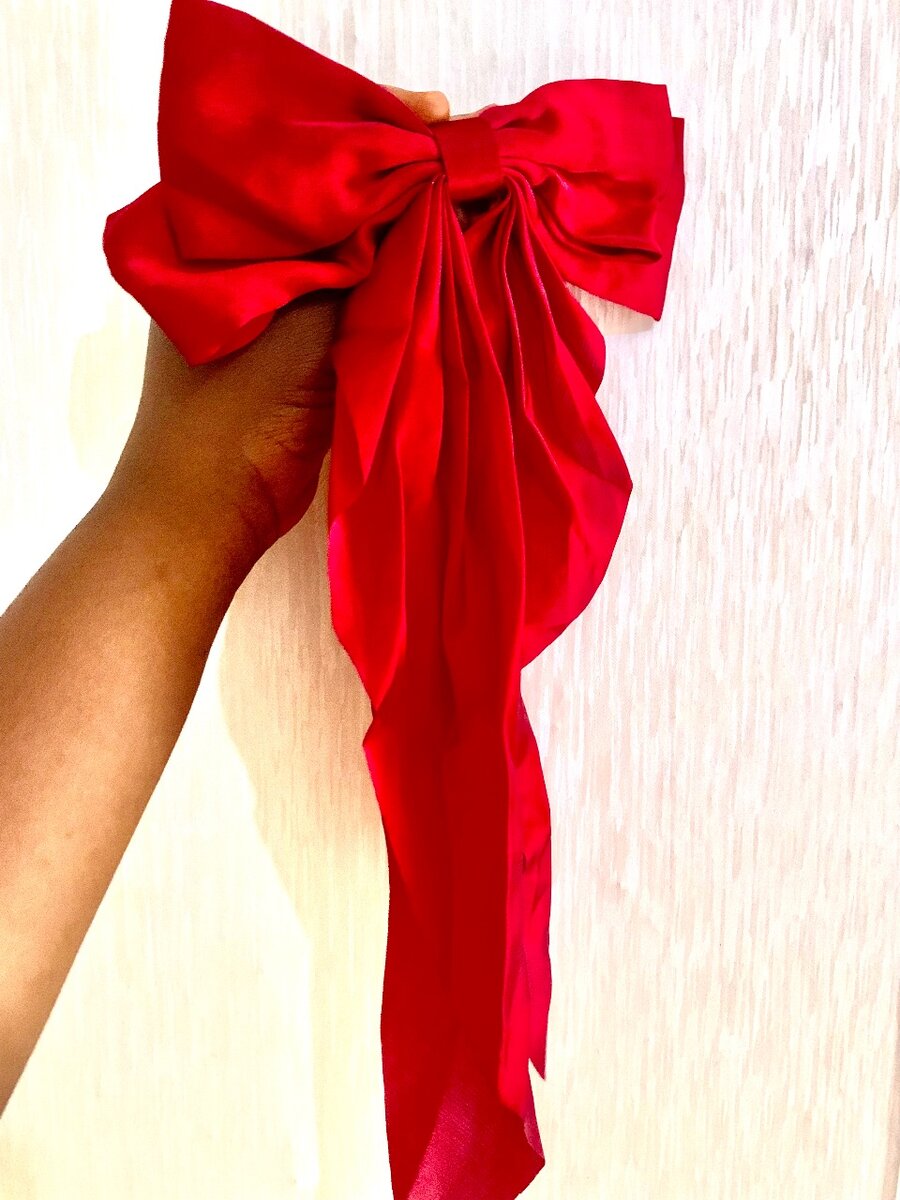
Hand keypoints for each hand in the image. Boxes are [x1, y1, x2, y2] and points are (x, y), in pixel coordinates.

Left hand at [107, 85, 451, 573]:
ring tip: (467, 216)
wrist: (207, 513)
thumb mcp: (313, 322)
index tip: (448, 131)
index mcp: (223, 225)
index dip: (382, 139)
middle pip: (338, 203)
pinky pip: (355, 300)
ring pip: (352, 253)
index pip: (312, 155)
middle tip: (469, 179)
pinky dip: (395, 290)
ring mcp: (271, 302)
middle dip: (403, 192)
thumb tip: (442, 195)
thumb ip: (375, 264)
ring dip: (404, 243)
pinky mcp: (295, 347)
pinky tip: (444, 275)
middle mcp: (245, 254)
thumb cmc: (238, 414)